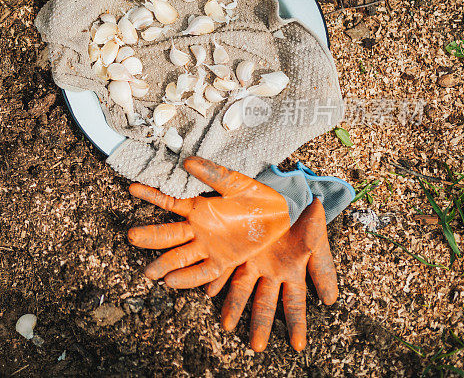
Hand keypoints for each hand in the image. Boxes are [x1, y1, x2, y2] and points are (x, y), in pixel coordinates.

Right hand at [127, 156, 289, 287]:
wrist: (282, 214)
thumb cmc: (256, 196)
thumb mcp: (234, 182)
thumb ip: (212, 173)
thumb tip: (187, 161)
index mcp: (198, 207)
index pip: (168, 202)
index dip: (151, 195)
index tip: (131, 188)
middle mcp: (198, 228)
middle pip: (168, 235)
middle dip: (150, 236)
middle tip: (132, 237)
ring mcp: (208, 246)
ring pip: (181, 256)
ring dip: (165, 264)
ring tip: (150, 273)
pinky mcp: (223, 261)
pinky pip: (203, 271)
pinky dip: (189, 277)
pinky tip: (173, 282)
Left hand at [204, 200, 337, 351]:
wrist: (290, 194)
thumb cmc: (306, 219)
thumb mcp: (318, 242)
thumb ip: (323, 270)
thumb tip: (332, 301)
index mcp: (293, 273)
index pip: (295, 304)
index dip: (296, 324)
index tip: (297, 345)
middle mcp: (271, 273)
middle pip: (265, 303)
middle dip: (261, 324)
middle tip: (256, 347)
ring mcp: (253, 262)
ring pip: (242, 289)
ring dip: (235, 307)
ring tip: (227, 326)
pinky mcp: (237, 249)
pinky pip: (226, 267)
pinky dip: (218, 279)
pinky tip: (209, 291)